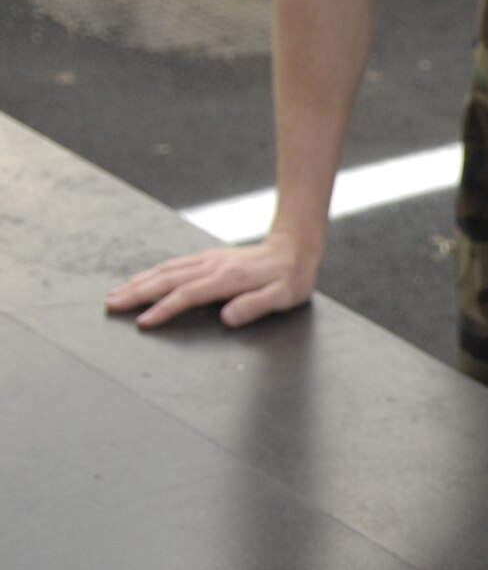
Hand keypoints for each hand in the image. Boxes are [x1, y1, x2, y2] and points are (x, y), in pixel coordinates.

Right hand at [105, 234, 319, 329]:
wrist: (295, 248)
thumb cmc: (291, 277)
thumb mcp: (283, 296)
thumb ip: (255, 306)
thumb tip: (228, 317)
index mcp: (228, 278)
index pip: (188, 294)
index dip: (164, 308)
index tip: (143, 321)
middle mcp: (213, 265)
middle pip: (167, 279)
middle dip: (137, 293)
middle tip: (111, 305)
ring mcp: (208, 259)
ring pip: (166, 269)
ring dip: (139, 282)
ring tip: (115, 294)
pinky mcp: (208, 257)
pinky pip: (174, 264)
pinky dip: (151, 272)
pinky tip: (140, 280)